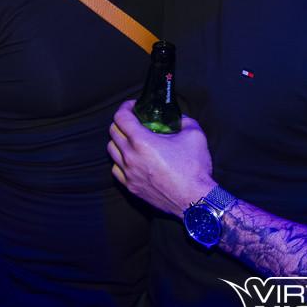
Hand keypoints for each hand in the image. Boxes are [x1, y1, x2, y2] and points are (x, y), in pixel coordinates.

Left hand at [107, 99, 214, 216]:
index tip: (133, 106)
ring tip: (131, 139)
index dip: (125, 107)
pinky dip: (120, 161)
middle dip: (121, 122)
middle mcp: (130, 156)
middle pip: (113, 132)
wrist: (195, 200)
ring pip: (111, 151)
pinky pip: (116, 170)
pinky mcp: (131, 187)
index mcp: (142, 141)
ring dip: (118, 141)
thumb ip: (184, 121)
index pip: (121, 117)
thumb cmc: (195, 168)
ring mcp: (128, 173)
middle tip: (133, 121)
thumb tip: (178, 118)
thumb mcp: (194, 134)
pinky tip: (131, 159)